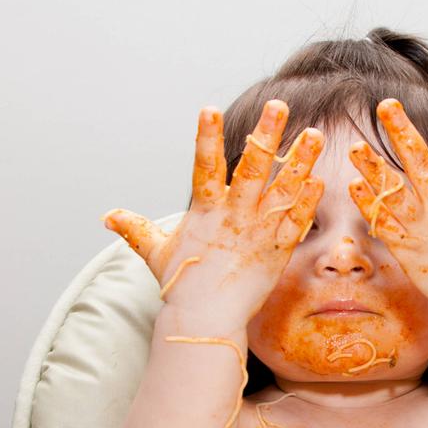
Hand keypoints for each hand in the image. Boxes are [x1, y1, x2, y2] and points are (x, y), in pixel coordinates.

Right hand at [103, 100, 324, 327]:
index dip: (206, 137)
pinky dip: (307, 202)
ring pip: (282, 190)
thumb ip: (137, 229)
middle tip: (278, 106)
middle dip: (266, 136)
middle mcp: (234, 217)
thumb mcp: (156, 253)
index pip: (203, 166)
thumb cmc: (182, 286)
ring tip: (314, 135)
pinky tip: (319, 180)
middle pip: (252, 169)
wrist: (206, 320)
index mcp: (205, 211)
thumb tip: (108, 216)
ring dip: (299, 161)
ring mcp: (259, 233)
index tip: (208, 108)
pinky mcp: (278, 251)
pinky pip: (296, 223)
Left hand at [346, 92, 427, 315]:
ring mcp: (422, 228)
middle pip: (418, 163)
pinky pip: (383, 223)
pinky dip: (369, 205)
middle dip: (402, 132)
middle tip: (386, 105)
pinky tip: (355, 186)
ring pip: (392, 192)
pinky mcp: (406, 248)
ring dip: (372, 168)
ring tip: (354, 147)